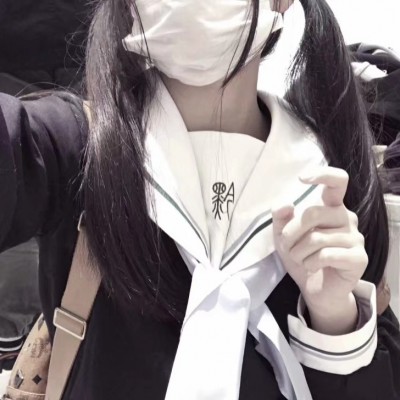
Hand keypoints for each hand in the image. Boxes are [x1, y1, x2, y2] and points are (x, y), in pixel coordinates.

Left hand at [272, 167, 367, 333]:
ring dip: (298, 252)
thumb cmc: (301, 256)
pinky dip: (310, 263)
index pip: (337, 181)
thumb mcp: (284, 236)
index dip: (322, 175)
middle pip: (313, 213)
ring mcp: (356, 237)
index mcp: (331, 207)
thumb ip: (281, 218)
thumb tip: (285, 204)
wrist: (315, 287)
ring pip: (317, 238)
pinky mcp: (358, 258)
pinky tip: (311, 267)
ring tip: (299, 259)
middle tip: (287, 247)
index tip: (302, 177)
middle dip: (291, 233)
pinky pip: (326, 255)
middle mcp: (346, 218)